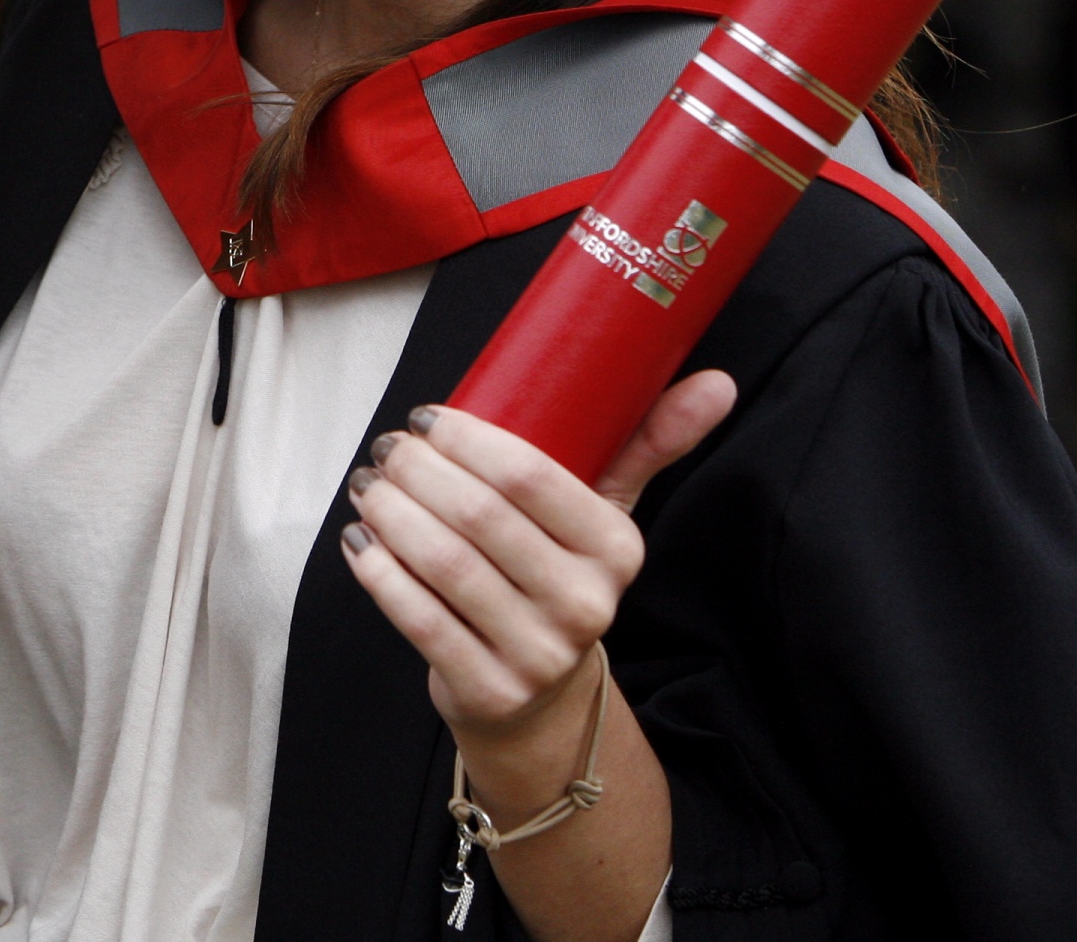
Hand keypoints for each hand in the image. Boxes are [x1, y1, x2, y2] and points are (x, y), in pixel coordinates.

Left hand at [341, 371, 733, 758]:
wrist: (542, 694)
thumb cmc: (561, 577)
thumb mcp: (608, 512)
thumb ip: (649, 442)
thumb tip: (716, 381)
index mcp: (615, 550)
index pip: (530, 477)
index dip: (466, 438)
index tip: (425, 418)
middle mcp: (584, 605)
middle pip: (478, 517)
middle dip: (417, 471)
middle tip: (386, 448)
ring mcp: (536, 653)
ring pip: (443, 564)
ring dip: (391, 513)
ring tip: (368, 485)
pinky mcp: (487, 689)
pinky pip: (418, 619)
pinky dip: (379, 571)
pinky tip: (361, 539)